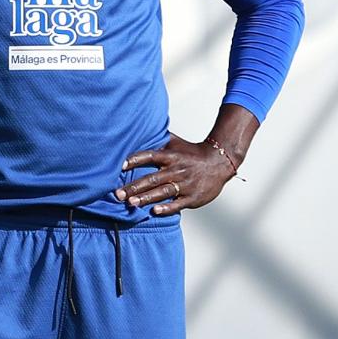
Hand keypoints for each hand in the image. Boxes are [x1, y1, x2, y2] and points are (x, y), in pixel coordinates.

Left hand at [115, 134, 236, 215]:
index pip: (149, 156)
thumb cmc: (193, 153)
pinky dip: (166, 208)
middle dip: (134, 186)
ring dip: (146, 198)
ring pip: (162, 192)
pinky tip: (154, 211)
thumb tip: (138, 127)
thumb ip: (157, 138)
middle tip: (118, 193)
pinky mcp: (192, 197)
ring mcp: (185, 184)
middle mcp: (176, 170)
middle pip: (152, 178)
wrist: (220, 162)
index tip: (120, 166)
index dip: (135, 160)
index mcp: (171, 156)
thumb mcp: (175, 142)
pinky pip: (178, 204)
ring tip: (131, 203)